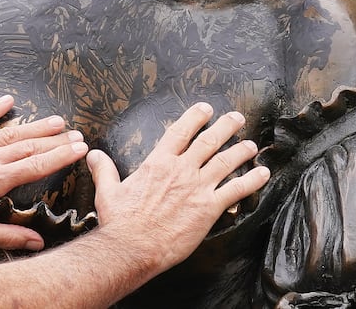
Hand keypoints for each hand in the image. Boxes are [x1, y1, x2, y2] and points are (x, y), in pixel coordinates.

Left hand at [0, 95, 86, 248]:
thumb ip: (9, 236)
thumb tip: (37, 242)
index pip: (36, 165)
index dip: (61, 156)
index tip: (80, 148)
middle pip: (28, 146)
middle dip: (55, 140)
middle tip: (76, 134)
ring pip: (8, 132)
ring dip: (34, 125)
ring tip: (55, 120)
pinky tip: (7, 100)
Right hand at [87, 103, 268, 274]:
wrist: (132, 247)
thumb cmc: (120, 222)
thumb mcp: (107, 191)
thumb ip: (103, 169)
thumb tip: (92, 155)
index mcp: (158, 163)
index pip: (180, 132)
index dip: (195, 117)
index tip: (206, 109)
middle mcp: (181, 170)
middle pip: (208, 141)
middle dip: (225, 127)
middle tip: (236, 118)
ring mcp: (197, 188)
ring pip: (225, 162)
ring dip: (241, 151)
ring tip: (251, 144)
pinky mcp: (208, 208)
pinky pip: (235, 190)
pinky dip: (251, 181)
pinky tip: (262, 175)